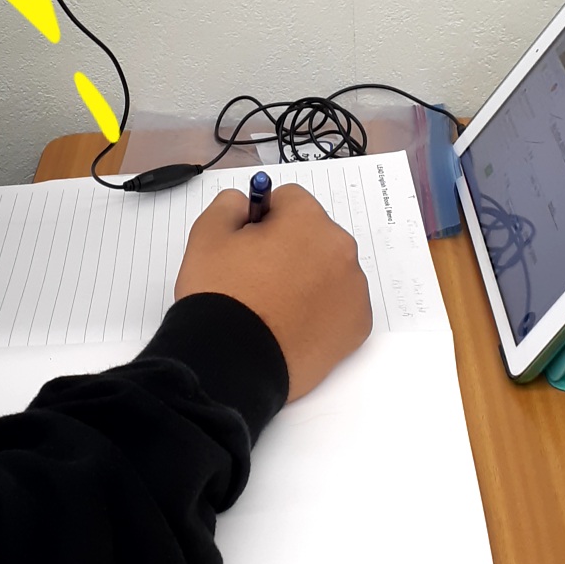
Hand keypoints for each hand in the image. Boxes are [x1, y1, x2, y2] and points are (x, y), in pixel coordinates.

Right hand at [174, 184, 372, 400]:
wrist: (232, 363)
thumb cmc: (221, 298)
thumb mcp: (207, 235)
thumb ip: (230, 204)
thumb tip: (247, 204)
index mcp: (308, 221)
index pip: (289, 200)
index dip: (263, 220)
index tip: (248, 244)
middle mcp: (341, 250)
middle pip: (313, 235)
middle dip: (290, 248)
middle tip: (258, 279)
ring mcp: (354, 290)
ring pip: (329, 270)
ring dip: (308, 278)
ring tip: (274, 307)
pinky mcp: (357, 326)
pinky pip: (340, 304)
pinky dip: (322, 310)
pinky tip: (293, 325)